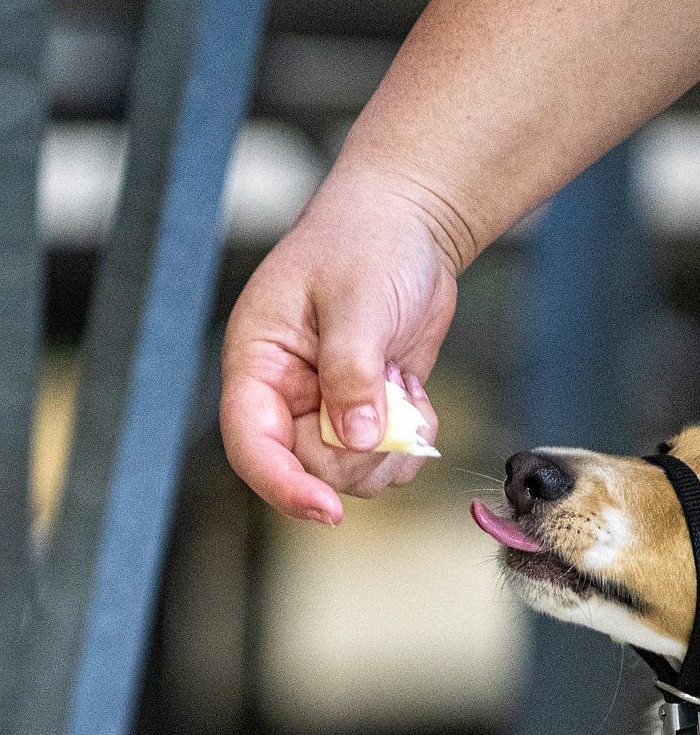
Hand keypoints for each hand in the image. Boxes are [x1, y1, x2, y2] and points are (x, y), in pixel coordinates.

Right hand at [220, 162, 458, 523]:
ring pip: (351, 475)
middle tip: (393, 401)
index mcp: (258, 363)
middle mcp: (285, 396)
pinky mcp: (365, 417)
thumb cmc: (368, 242)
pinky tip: (414, 394)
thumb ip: (352, 370)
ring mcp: (325, 411)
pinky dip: (412, 442)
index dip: (284, 485)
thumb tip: (355, 438)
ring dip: (391, 448)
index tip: (328, 508)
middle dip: (361, 453)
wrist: (408, 226)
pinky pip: (385, 462)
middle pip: (311, 469)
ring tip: (402, 388)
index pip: (251, 446)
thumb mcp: (359, 300)